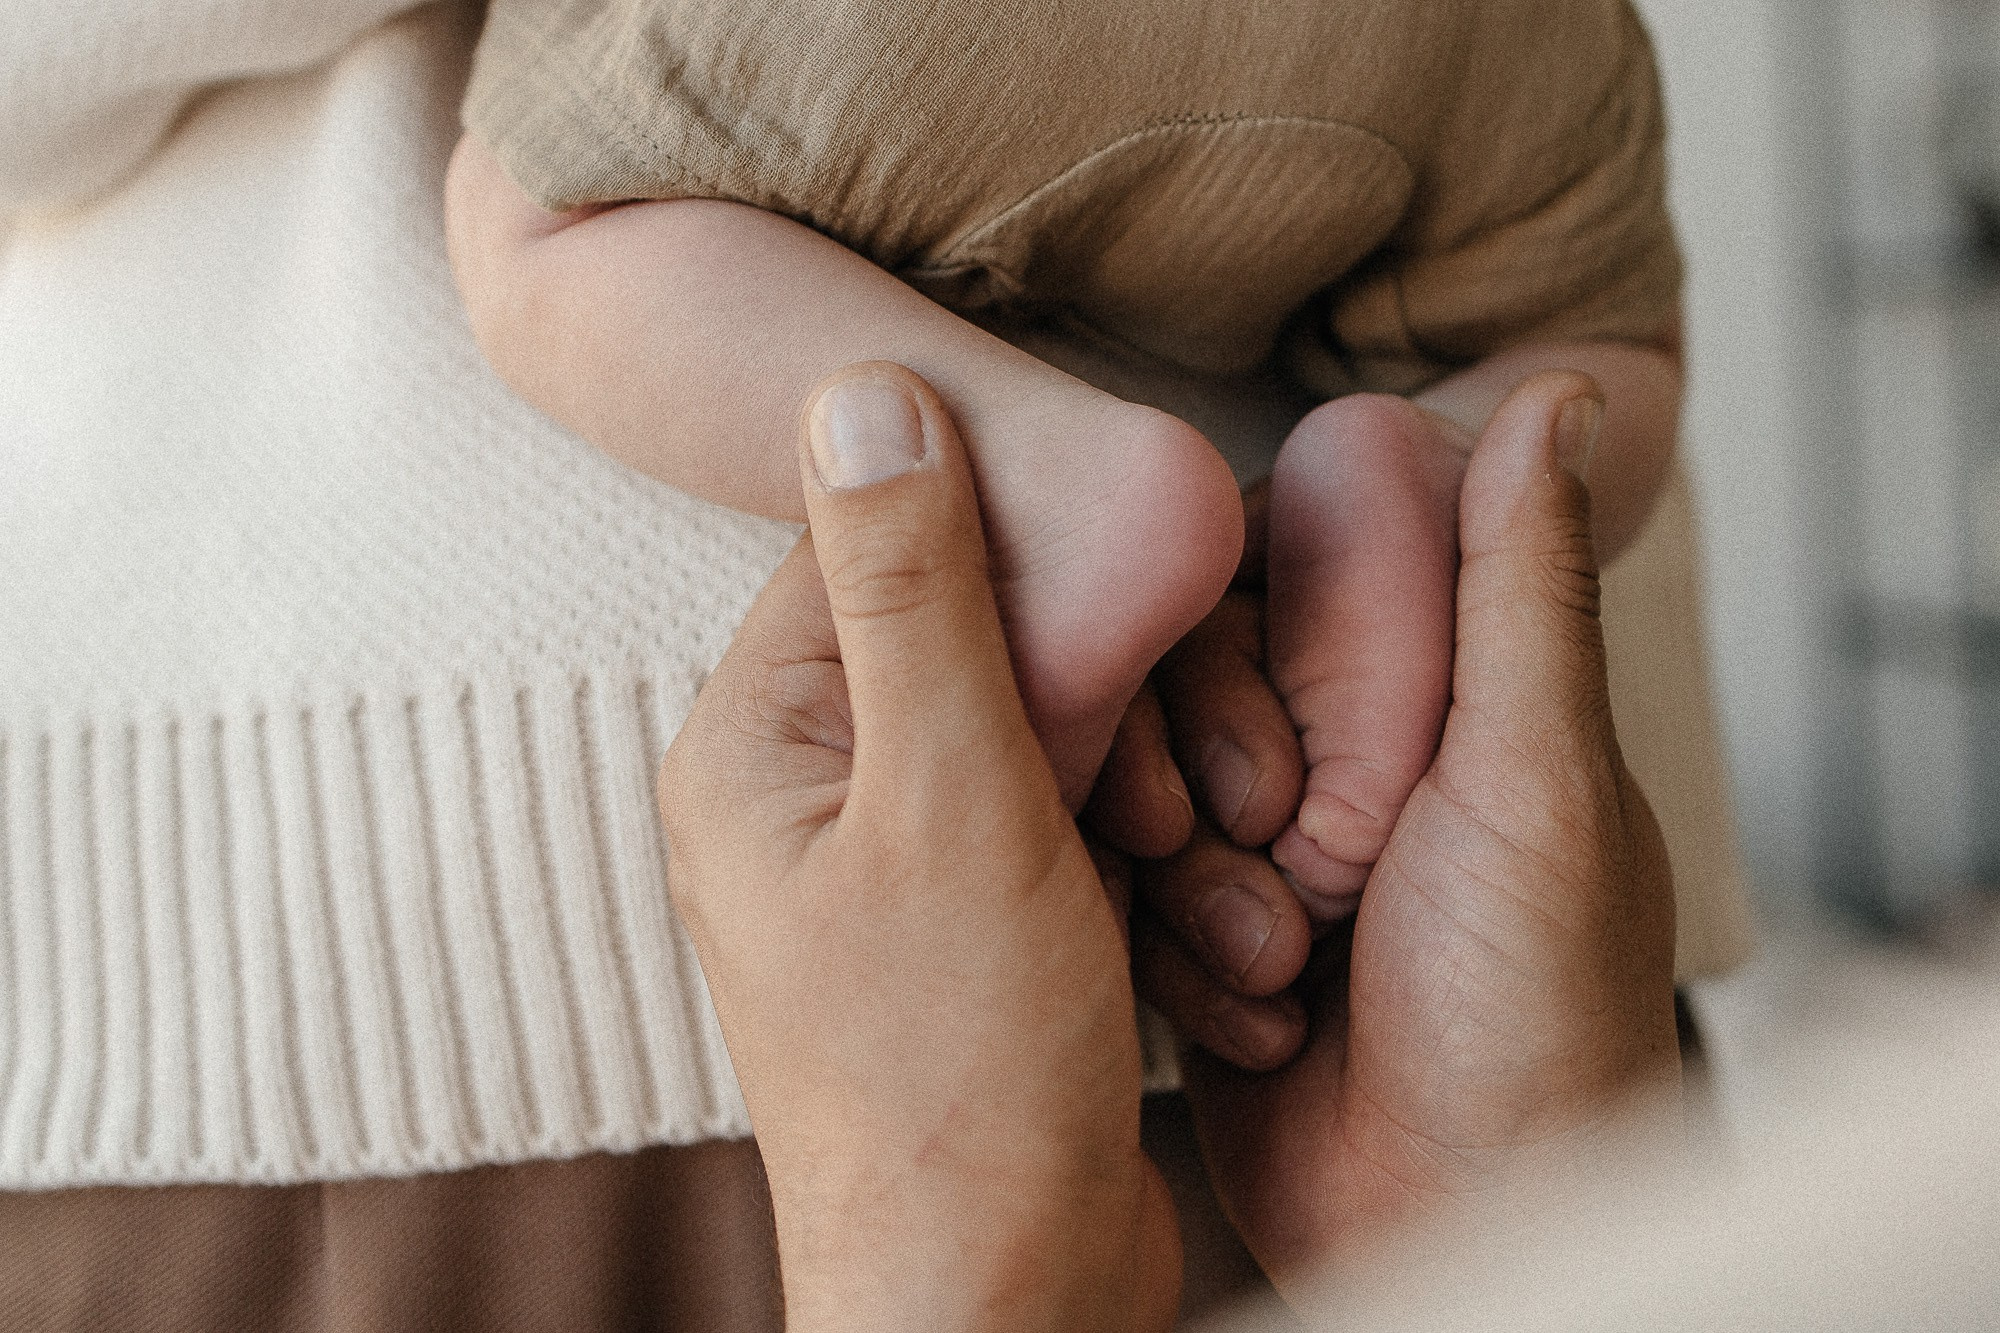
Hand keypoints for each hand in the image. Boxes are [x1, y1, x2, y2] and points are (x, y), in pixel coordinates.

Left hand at [658, 363, 1178, 1331]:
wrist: (998, 1294)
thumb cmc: (963, 1067)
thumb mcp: (952, 800)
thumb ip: (914, 592)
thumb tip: (856, 388)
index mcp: (749, 745)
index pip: (876, 550)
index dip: (1023, 553)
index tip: (1144, 608)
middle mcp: (794, 792)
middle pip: (964, 638)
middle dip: (1103, 689)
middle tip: (1190, 782)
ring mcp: (878, 860)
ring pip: (1029, 729)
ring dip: (1137, 774)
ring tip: (1197, 862)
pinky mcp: (957, 920)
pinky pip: (1052, 816)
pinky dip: (1131, 840)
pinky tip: (1192, 899)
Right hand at [1118, 374, 1683, 1290]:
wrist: (1454, 1226)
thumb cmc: (1530, 1013)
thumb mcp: (1534, 782)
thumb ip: (1521, 587)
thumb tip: (1559, 391)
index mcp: (1429, 700)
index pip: (1266, 588)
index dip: (1230, 663)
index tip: (1259, 774)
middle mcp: (1340, 761)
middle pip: (1177, 684)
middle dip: (1209, 796)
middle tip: (1275, 884)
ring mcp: (1260, 851)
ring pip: (1136, 787)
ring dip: (1191, 892)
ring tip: (1273, 972)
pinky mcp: (1192, 937)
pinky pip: (1118, 885)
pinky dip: (1169, 957)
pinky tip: (1251, 1025)